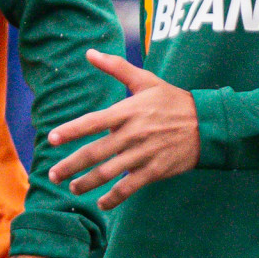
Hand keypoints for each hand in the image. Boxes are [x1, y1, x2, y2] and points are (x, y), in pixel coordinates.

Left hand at [47, 49, 200, 209]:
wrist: (207, 124)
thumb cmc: (173, 101)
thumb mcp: (146, 81)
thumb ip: (116, 67)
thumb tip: (89, 53)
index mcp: (128, 111)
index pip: (93, 121)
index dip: (71, 130)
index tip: (51, 139)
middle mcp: (133, 133)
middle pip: (95, 153)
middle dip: (70, 165)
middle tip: (53, 175)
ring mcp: (143, 154)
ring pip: (108, 173)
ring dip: (87, 184)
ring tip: (73, 189)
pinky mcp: (154, 171)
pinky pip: (129, 188)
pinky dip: (113, 199)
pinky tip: (101, 204)